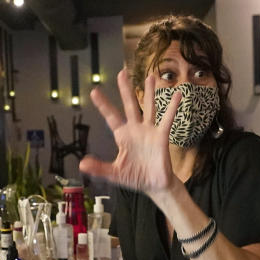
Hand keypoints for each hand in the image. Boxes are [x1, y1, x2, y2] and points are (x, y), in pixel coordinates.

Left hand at [80, 70, 181, 196]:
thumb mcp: (114, 173)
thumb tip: (82, 164)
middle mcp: (135, 129)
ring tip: (150, 76)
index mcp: (122, 136)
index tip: (94, 91)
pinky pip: (167, 120)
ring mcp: (149, 131)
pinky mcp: (161, 136)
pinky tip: (177, 95)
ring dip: (149, 92)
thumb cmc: (135, 177)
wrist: (154, 186)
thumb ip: (99, 168)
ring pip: (149, 108)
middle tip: (122, 73)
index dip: (103, 105)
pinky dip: (172, 107)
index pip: (111, 117)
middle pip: (129, 106)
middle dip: (125, 90)